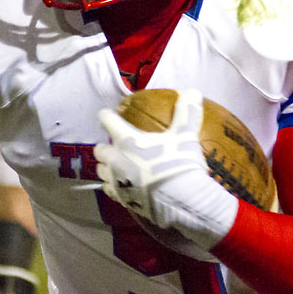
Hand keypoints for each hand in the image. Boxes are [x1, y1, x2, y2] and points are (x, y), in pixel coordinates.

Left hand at [95, 89, 237, 249]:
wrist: (181, 202)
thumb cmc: (179, 164)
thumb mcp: (185, 136)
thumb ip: (187, 113)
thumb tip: (193, 91)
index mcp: (127, 140)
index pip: (108, 121)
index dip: (107, 116)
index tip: (108, 114)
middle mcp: (116, 159)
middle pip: (100, 150)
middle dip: (105, 147)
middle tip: (117, 146)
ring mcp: (117, 181)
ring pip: (101, 172)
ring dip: (107, 167)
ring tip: (118, 166)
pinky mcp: (122, 199)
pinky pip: (110, 191)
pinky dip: (114, 187)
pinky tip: (124, 187)